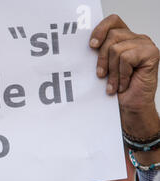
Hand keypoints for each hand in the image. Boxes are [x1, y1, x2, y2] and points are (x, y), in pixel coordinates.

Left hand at [90, 15, 159, 164]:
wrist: (129, 108)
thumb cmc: (115, 89)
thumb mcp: (102, 68)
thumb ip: (98, 53)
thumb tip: (81, 46)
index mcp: (124, 38)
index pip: (112, 21)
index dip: (100, 29)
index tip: (91, 46)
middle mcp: (136, 38)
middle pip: (111, 36)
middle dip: (102, 59)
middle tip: (101, 75)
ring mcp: (145, 45)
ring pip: (117, 49)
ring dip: (112, 71)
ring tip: (113, 84)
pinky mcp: (152, 53)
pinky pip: (126, 58)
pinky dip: (122, 75)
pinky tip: (124, 84)